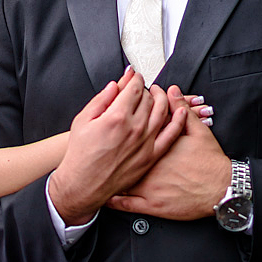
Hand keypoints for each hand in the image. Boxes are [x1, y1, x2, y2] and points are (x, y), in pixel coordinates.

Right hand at [48, 69, 186, 224]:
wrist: (84, 184)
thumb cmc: (81, 155)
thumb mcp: (82, 120)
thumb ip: (101, 99)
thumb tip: (116, 84)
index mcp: (116, 117)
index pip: (134, 88)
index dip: (135, 78)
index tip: (135, 76)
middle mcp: (134, 128)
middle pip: (148, 98)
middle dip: (146, 89)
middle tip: (141, 89)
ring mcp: (145, 143)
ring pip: (162, 111)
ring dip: (162, 98)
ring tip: (158, 94)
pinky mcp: (151, 156)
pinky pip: (171, 134)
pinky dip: (178, 120)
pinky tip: (180, 111)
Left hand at [107, 85, 230, 219]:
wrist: (220, 190)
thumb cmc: (210, 163)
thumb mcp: (199, 131)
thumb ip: (182, 109)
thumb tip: (172, 92)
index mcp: (157, 146)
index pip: (135, 130)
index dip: (125, 124)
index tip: (119, 119)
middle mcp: (149, 166)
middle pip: (123, 152)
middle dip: (113, 145)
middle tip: (107, 140)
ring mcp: (148, 186)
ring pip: (118, 179)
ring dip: (107, 172)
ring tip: (97, 166)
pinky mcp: (150, 205)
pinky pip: (124, 203)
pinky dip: (111, 199)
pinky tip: (103, 194)